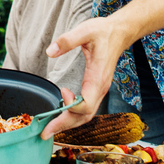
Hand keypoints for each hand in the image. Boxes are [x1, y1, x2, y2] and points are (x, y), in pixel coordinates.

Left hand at [41, 16, 127, 137]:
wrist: (119, 33)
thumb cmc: (103, 32)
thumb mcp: (85, 30)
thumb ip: (68, 40)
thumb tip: (50, 51)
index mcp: (97, 78)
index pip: (86, 105)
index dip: (72, 105)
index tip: (62, 91)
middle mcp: (99, 88)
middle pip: (84, 116)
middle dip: (64, 125)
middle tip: (44, 133)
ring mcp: (98, 90)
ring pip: (85, 116)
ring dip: (67, 124)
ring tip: (49, 129)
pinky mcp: (95, 89)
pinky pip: (85, 109)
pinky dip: (72, 116)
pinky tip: (60, 117)